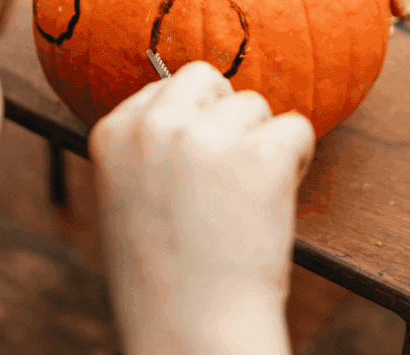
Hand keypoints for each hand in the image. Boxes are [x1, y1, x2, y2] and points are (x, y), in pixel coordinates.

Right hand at [89, 61, 314, 354]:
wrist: (191, 329)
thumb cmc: (163, 277)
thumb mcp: (126, 198)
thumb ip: (149, 148)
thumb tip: (198, 103)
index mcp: (112, 132)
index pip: (167, 87)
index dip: (193, 123)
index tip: (195, 172)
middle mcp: (155, 125)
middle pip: (209, 79)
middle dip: (226, 116)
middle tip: (227, 174)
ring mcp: (207, 137)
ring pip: (255, 104)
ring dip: (260, 144)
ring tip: (244, 202)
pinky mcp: (260, 154)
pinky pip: (296, 127)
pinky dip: (296, 160)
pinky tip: (273, 202)